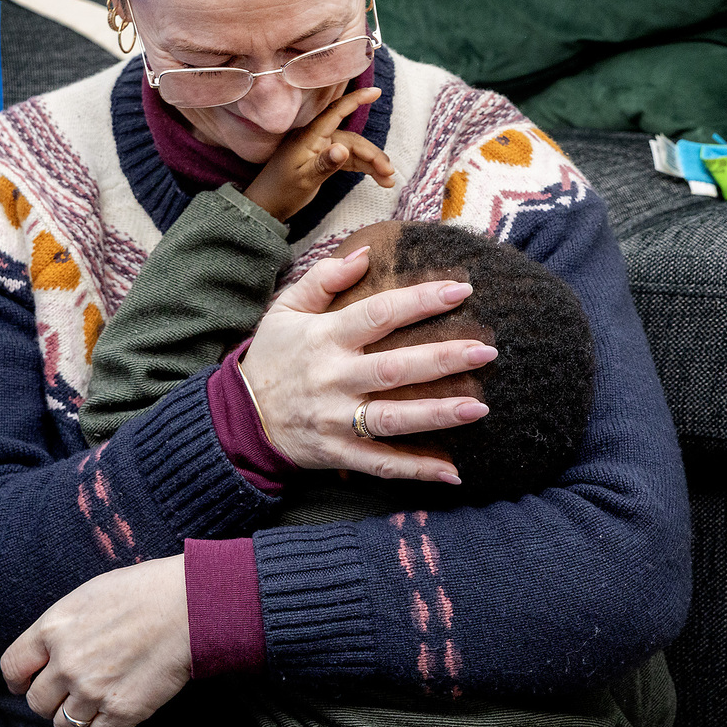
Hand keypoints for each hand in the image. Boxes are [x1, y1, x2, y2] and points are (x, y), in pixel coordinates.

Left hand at [0, 554, 190, 726]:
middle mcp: (66, 663)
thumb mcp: (88, 596)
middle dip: (50, 701)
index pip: (13, 667)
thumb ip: (62, 626)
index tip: (26, 684)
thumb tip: (49, 651)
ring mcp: (92, 690)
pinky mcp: (122, 711)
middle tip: (68, 694)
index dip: (19, 680)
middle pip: (37, 703)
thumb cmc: (144, 591)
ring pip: (64, 726)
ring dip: (75, 719)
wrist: (189, 605)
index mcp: (53, 628)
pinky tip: (116, 710)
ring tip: (93, 704)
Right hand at [238, 249, 493, 480]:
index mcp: (325, 338)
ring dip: (437, 415)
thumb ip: (323, 279)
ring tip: (480, 408)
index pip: (379, 314)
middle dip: (443, 359)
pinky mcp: (338, 453)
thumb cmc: (270, 358)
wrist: (239, 418)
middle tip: (487, 351)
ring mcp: (336, 420)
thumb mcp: (284, 310)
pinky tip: (452, 473)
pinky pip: (381, 463)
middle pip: (395, 368)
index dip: (420, 301)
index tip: (461, 289)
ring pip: (393, 418)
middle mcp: (333, 379)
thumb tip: (364, 254)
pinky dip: (416, 470)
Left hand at [245, 87, 396, 220]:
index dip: (356, 100)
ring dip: (372, 164)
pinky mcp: (324, 160)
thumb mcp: (304, 180)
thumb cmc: (281, 191)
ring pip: (354, 151)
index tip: (377, 91)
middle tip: (389, 174)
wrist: (267, 207)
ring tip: (388, 182)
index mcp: (310, 137)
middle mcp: (317, 139)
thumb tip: (344, 149)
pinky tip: (379, 179)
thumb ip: (325, 164)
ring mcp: (321, 149)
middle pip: (353, 139)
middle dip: (373, 155)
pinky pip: (349, 159)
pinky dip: (364, 168)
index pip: (336, 112)